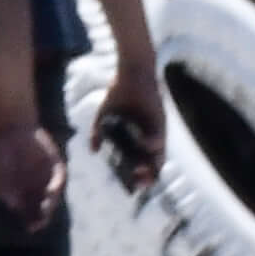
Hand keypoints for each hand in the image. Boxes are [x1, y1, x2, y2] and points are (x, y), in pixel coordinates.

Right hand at [0, 119, 63, 227]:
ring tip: (44, 211)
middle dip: (42, 216)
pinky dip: (56, 187)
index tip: (29, 227)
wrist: (10, 128)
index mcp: (23, 192)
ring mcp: (48, 176)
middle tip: (39, 223)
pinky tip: (49, 193)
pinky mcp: (56, 165)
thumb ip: (3, 190)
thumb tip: (13, 206)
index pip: (30, 211)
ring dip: (50, 205)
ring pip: (53, 195)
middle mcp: (37, 187)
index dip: (30, 220)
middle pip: (43, 206)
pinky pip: (60, 179)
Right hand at [94, 70, 167, 193]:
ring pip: (159, 153)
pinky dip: (152, 144)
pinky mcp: (161, 119)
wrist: (131, 71)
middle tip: (139, 184)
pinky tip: (143, 148)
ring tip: (142, 173)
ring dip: (152, 165)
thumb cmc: (119, 91)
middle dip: (148, 176)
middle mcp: (150, 135)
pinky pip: (159, 136)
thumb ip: (98, 132)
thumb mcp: (105, 114)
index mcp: (137, 136)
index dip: (138, 173)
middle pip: (152, 162)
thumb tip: (93, 151)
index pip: (141, 160)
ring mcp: (156, 128)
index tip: (131, 182)